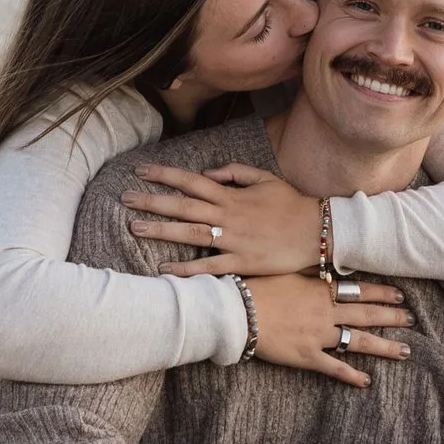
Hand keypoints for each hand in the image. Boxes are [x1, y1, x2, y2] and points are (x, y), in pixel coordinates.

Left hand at [131, 165, 324, 274]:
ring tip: (135, 227)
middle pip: (184, 206)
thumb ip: (234, 172)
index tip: (141, 171)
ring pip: (191, 234)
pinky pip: (210, 267)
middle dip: (153, 202)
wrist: (318, 232)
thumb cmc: (291, 205)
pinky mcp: (242, 263)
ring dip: (162, 231)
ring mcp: (234, 240)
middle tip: (125, 199)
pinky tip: (165, 271)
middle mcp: (229, 216)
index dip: (166, 175)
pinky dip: (187, 269)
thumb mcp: (265, 178)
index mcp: (232, 195)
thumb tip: (207, 174)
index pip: (192, 181)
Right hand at [247, 271, 411, 384]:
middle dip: (391, 317)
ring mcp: (318, 335)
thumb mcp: (287, 271)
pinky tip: (367, 381)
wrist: (238, 310)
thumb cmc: (258, 287)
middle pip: (366, 315)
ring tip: (404, 351)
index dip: (382, 294)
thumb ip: (311, 273)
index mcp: (321, 290)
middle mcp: (325, 312)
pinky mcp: (307, 356)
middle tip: (411, 320)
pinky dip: (351, 375)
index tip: (400, 296)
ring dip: (383, 347)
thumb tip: (328, 268)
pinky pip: (334, 367)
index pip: (360, 291)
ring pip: (358, 341)